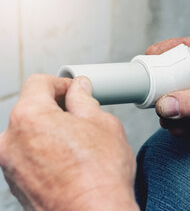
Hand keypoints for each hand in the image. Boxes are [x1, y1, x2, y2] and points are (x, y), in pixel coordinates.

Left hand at [0, 75, 138, 210]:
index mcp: (30, 116)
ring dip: (51, 131)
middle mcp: (11, 140)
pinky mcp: (16, 184)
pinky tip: (70, 162)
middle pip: (32, 109)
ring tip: (79, 145)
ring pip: (30, 134)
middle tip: (82, 118)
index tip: (74, 90)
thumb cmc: (100, 175)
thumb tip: (79, 89)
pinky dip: (45, 152)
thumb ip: (85, 100)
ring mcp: (10, 164)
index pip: (39, 83)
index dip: (61, 83)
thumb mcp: (103, 124)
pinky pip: (29, 156)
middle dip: (56, 108)